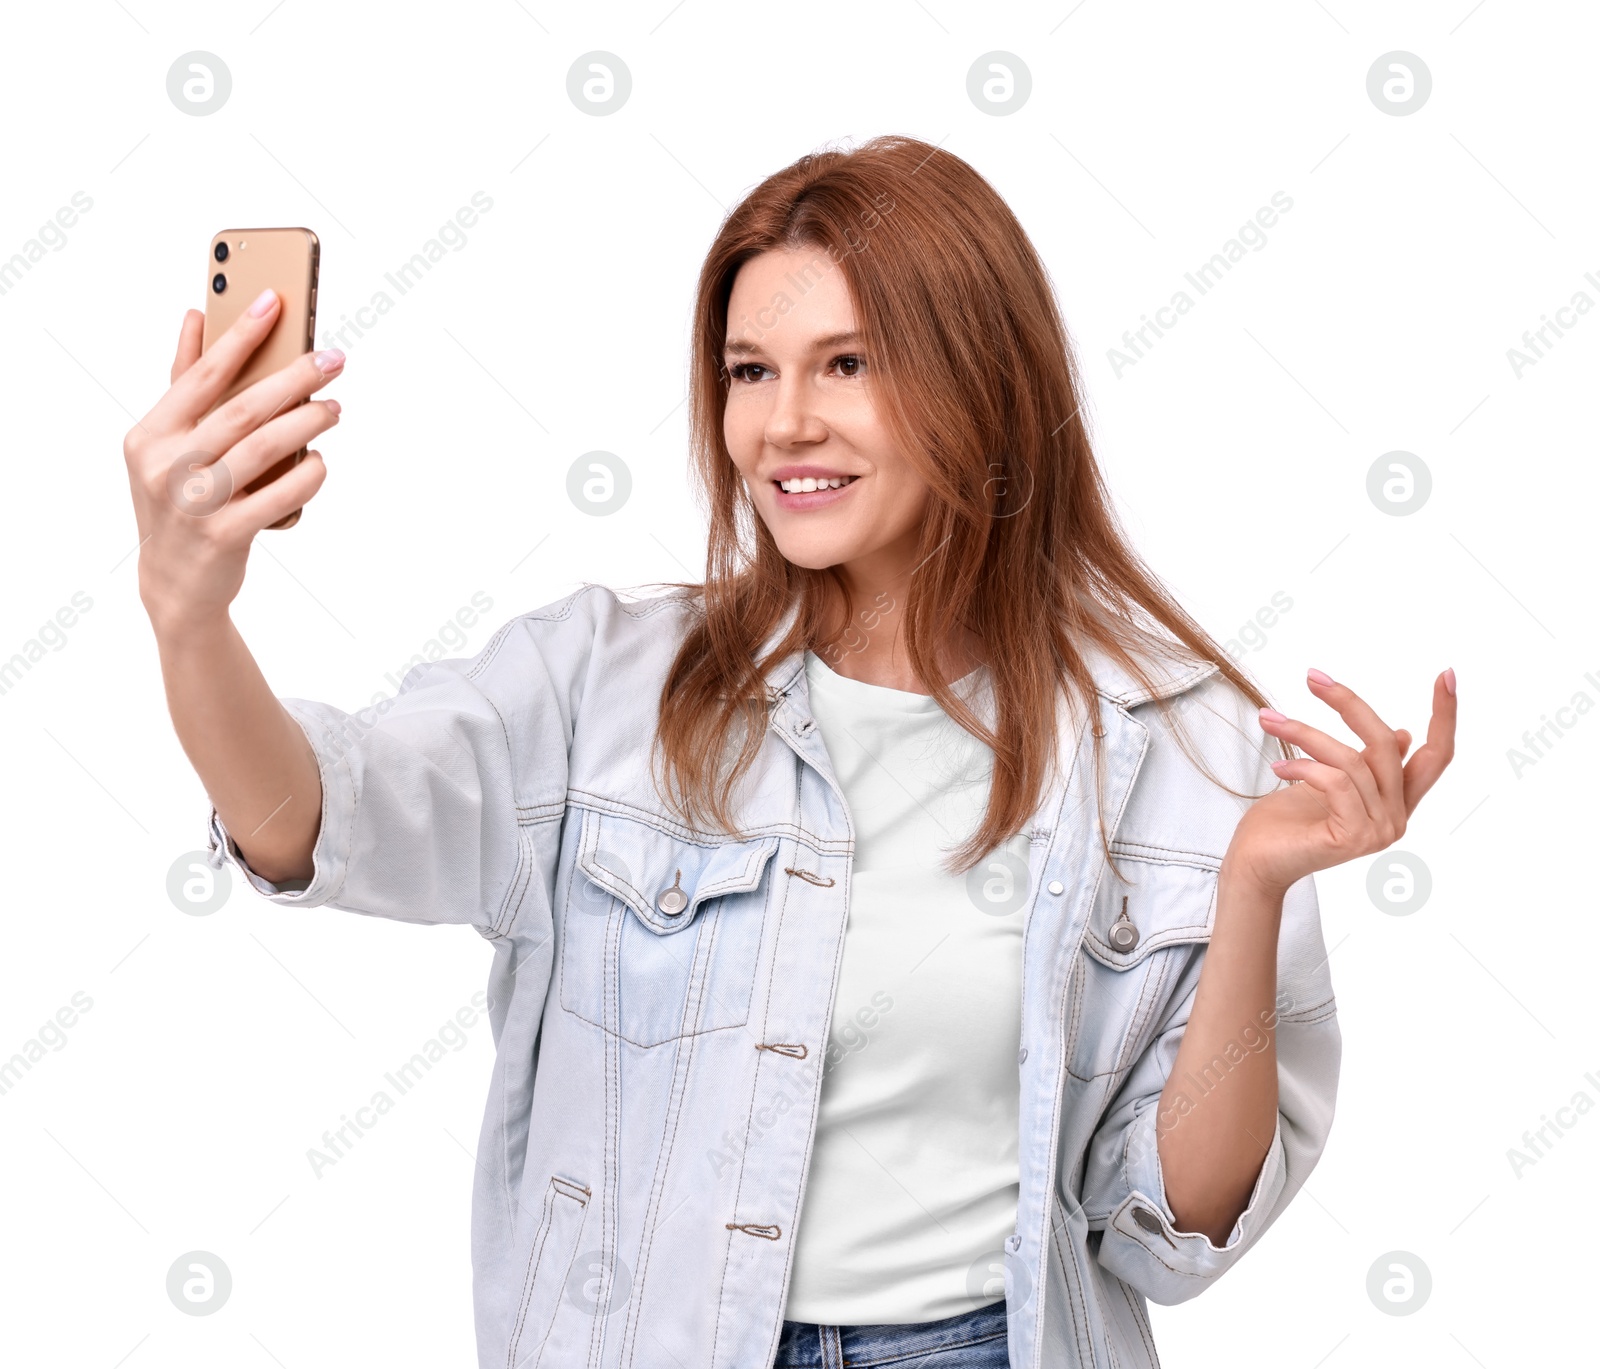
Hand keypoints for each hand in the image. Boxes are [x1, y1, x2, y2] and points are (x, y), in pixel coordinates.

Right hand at [123, 291, 342, 633]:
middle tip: (333, 359)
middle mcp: (166, 467)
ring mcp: (194, 504)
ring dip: (308, 423)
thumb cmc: (179, 499)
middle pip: (243, 410)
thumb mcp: (168, 445)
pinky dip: (307, 475)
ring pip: (265, 449)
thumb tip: (197, 315)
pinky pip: (280, 496)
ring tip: (334, 408)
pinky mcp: (225, 536)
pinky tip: (320, 462)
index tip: (275, 300)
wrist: (176, 583)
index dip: (240, 336)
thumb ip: (185, 383)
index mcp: (151, 435)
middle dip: (294, 379)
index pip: (202, 375)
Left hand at [1225, 668, 1457, 895]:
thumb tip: (1403, 733)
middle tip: (1312, 677)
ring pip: (1353, 759)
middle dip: (1349, 704)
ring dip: (1305, 732)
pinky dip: (1304, 765)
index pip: (1436, 755)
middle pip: (1388, 744)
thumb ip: (1367, 763)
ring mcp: (1379, 831)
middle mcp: (1396, 817)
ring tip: (1269, 721)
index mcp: (1396, 801)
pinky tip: (1278, 765)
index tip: (1446, 673)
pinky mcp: (1354, 838)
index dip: (1445, 714)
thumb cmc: (1285, 821)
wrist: (1255, 862)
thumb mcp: (1330, 780)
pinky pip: (1337, 782)